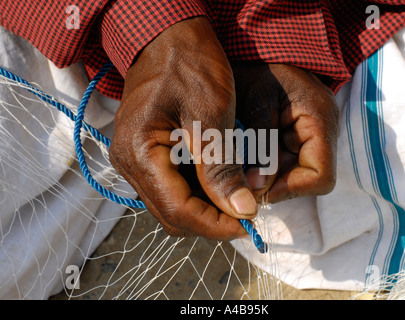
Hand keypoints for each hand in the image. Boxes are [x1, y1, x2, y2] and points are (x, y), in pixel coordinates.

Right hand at [109, 17, 257, 239]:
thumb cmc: (190, 64)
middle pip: (171, 214)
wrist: (170, 36)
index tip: (248, 222)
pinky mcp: (144, 154)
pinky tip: (220, 181)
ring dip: (205, 207)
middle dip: (211, 219)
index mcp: (139, 152)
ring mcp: (134, 159)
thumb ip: (222, 168)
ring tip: (237, 197)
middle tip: (246, 210)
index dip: (215, 224)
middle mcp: (128, 162)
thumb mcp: (212, 115)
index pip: (178, 210)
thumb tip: (242, 210)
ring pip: (171, 204)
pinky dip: (197, 192)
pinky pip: (170, 186)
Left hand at [231, 63, 338, 203]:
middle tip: (242, 182)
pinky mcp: (297, 135)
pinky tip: (247, 162)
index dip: (290, 190)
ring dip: (269, 178)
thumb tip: (257, 189)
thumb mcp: (255, 103)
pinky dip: (267, 167)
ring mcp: (311, 134)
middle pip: (307, 179)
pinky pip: (286, 163)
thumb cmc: (255, 67)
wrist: (254, 47)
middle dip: (275, 185)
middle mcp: (322, 131)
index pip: (320, 177)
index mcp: (320, 120)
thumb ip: (260, 146)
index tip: (257, 189)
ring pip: (295, 175)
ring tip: (241, 171)